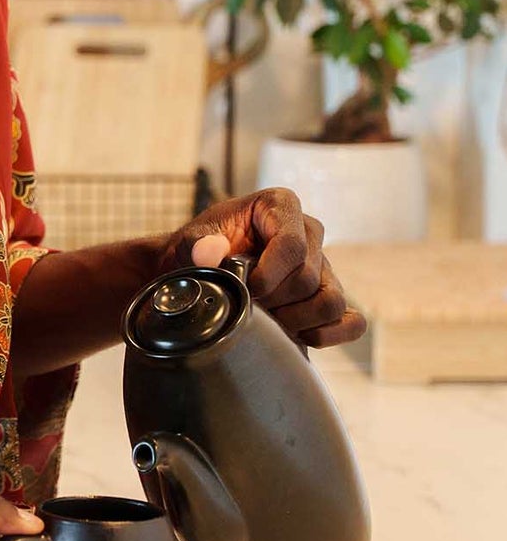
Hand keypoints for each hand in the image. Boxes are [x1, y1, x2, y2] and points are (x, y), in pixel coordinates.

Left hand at [165, 188, 367, 348]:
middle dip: (273, 300)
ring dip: (296, 320)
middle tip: (246, 304)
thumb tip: (210, 253)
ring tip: (266, 319)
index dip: (268, 276)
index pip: (291, 245)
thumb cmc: (198, 252)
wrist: (201, 273)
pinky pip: (351, 321)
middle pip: (307, 278)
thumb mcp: (188, 242)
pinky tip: (297, 335)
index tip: (246, 290)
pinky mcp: (330, 294)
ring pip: (331, 301)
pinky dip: (329, 334)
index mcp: (279, 205)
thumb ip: (196, 245)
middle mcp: (309, 231)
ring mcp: (324, 264)